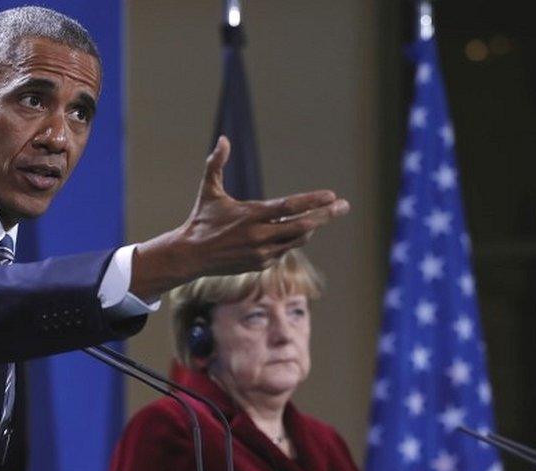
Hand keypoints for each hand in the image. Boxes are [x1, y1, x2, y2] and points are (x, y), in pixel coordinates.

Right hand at [130, 135, 348, 299]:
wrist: (191, 256)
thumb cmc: (201, 220)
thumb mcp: (209, 191)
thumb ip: (216, 164)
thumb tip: (223, 139)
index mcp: (251, 215)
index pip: (289, 207)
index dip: (312, 201)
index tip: (332, 196)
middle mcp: (259, 236)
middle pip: (302, 226)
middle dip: (325, 215)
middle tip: (344, 206)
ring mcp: (261, 253)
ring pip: (296, 240)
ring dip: (309, 228)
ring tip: (319, 217)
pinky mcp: (261, 265)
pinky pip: (284, 251)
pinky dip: (290, 240)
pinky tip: (290, 233)